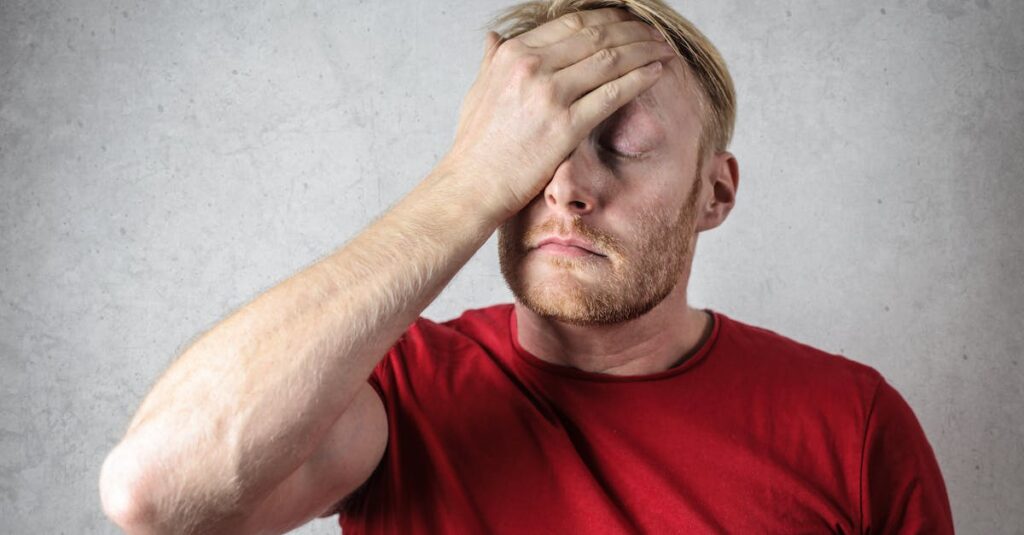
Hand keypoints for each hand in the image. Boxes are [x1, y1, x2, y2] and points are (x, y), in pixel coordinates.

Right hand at [439, 7, 675, 221]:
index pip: (572, 23)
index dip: (607, 19)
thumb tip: (496, 38)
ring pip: (611, 59)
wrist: (472, 186)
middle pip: (596, 35)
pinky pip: (613, 94)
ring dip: (644, 50)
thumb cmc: (476, 144)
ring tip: (663, 50)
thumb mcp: (478, 90)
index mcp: (513, 54)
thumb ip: (492, 60)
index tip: (627, 23)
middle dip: (633, 30)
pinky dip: (640, 78)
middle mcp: (532, 67)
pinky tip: (657, 73)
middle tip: (654, 33)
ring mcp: (549, 95)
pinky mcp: (566, 126)